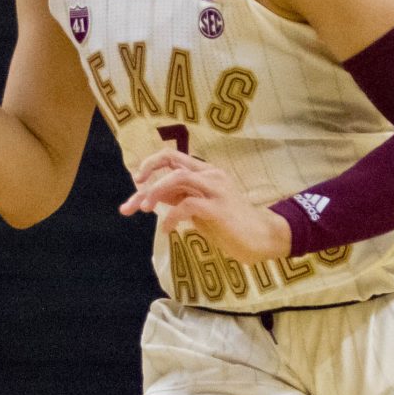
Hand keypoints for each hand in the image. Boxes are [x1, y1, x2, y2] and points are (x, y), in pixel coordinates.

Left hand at [118, 149, 291, 264]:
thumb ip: (179, 198)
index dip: (150, 164)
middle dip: (147, 176)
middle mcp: (211, 174)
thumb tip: (152, 195)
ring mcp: (216, 189)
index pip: (172, 157)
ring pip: (177, 177)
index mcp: (205, 172)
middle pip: (171, 160)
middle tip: (134, 201)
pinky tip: (167, 230)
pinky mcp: (219, 208)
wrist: (260, 237)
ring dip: (155, 193)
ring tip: (145, 209)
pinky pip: (187, 205)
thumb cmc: (229, 224)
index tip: (136, 181)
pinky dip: (171, 217)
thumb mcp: (199, 207)